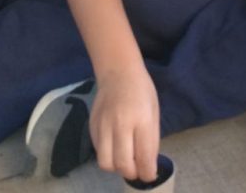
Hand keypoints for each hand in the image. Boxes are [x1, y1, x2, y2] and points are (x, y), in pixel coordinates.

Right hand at [90, 68, 159, 182]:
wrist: (118, 71)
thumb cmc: (141, 90)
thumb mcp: (154, 112)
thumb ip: (152, 139)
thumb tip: (149, 164)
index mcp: (141, 120)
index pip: (144, 158)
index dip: (148, 173)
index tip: (150, 174)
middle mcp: (120, 124)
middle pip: (123, 165)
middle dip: (132, 173)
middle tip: (138, 167)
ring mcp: (103, 126)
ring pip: (106, 163)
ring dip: (116, 167)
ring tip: (124, 158)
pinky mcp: (91, 126)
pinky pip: (98, 151)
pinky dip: (107, 154)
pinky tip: (115, 145)